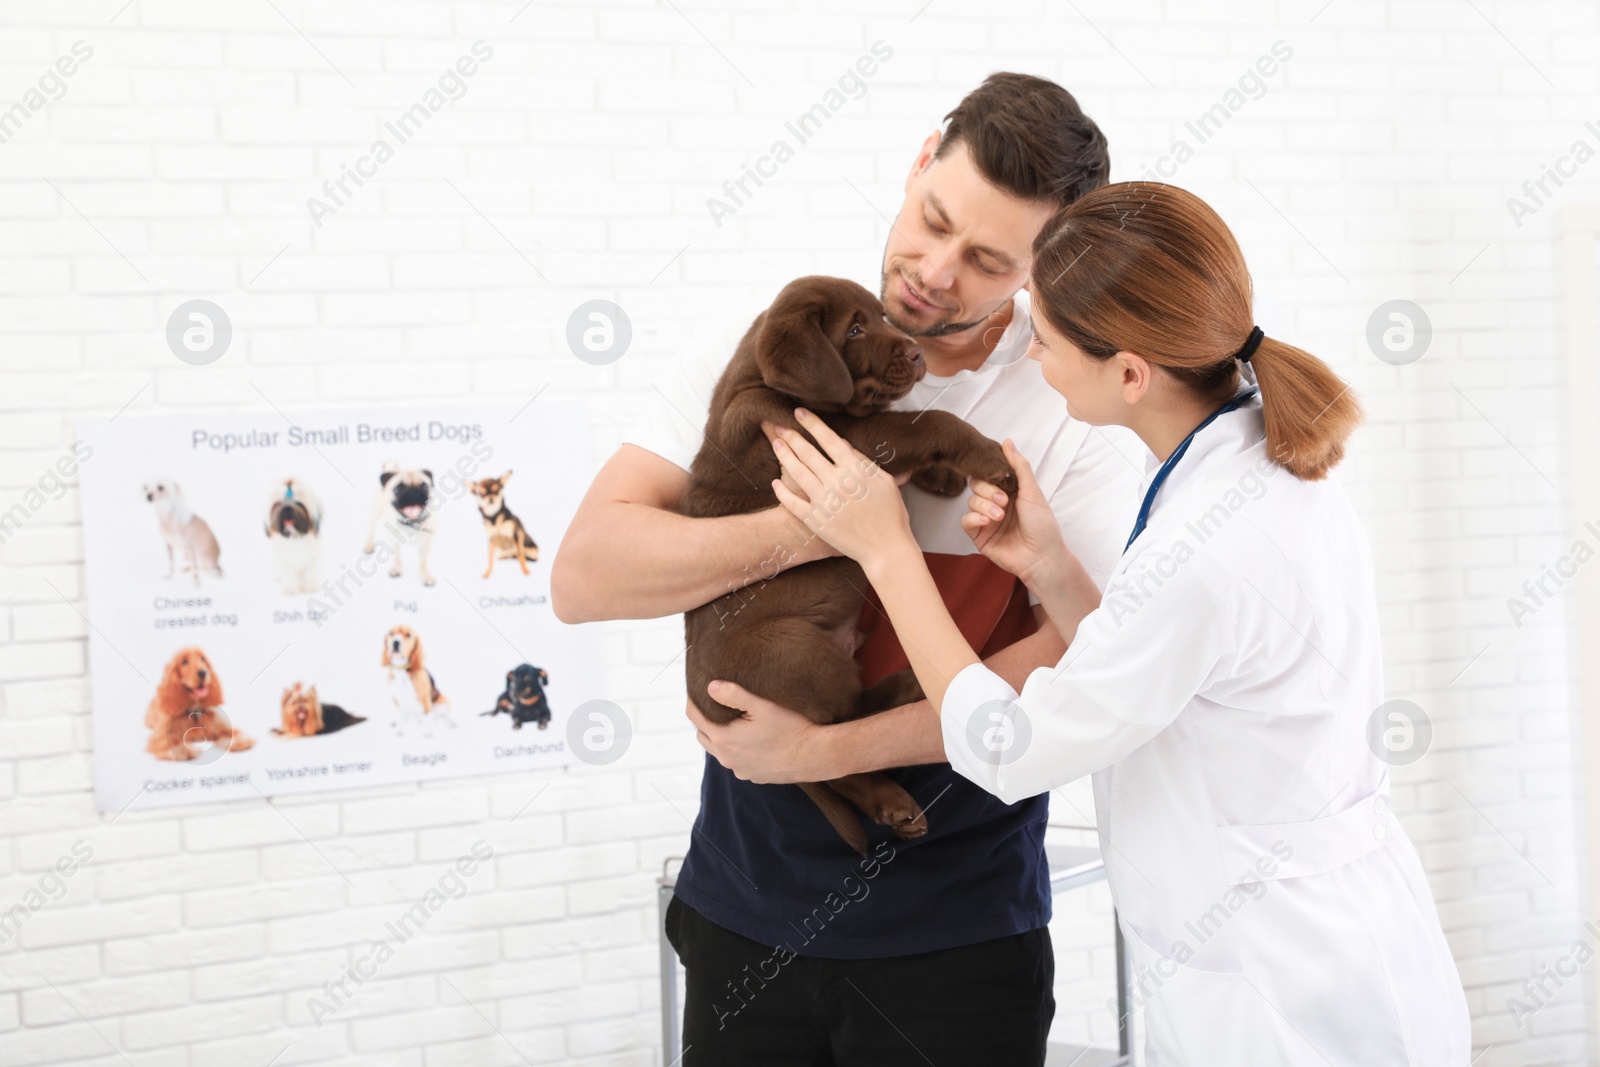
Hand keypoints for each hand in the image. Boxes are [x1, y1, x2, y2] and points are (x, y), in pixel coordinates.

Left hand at [686, 680, 831, 783]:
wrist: (815, 756)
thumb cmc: (791, 728)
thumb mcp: (762, 705)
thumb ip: (733, 694)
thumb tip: (710, 686)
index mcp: (724, 738)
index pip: (694, 716)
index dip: (693, 700)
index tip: (698, 688)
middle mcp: (726, 758)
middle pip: (703, 734)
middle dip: (705, 719)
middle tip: (716, 703)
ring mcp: (739, 770)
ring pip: (719, 750)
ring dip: (721, 736)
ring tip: (733, 720)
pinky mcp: (752, 776)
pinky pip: (736, 761)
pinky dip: (737, 749)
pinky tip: (752, 739)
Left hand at [767, 408, 914, 570]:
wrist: (886, 550)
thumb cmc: (891, 515)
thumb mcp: (885, 482)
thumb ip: (863, 462)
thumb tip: (843, 444)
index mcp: (856, 470)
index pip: (829, 439)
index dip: (812, 424)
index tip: (800, 413)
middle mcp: (837, 483)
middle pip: (808, 453)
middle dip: (792, 437)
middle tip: (779, 425)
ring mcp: (824, 502)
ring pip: (798, 473)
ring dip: (785, 456)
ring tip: (776, 444)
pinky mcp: (816, 521)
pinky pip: (793, 503)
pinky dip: (782, 492)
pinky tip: (775, 483)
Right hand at [961, 438, 1069, 586]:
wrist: (1041, 557)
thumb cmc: (1043, 526)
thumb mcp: (1032, 491)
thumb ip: (1019, 466)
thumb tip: (1007, 442)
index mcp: (1009, 491)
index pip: (989, 473)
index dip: (991, 473)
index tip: (999, 476)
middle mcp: (996, 504)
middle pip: (976, 485)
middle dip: (988, 490)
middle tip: (1004, 501)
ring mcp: (986, 520)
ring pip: (970, 502)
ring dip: (984, 506)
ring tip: (1000, 516)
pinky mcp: (978, 535)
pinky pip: (965, 521)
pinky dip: (974, 518)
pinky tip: (988, 522)